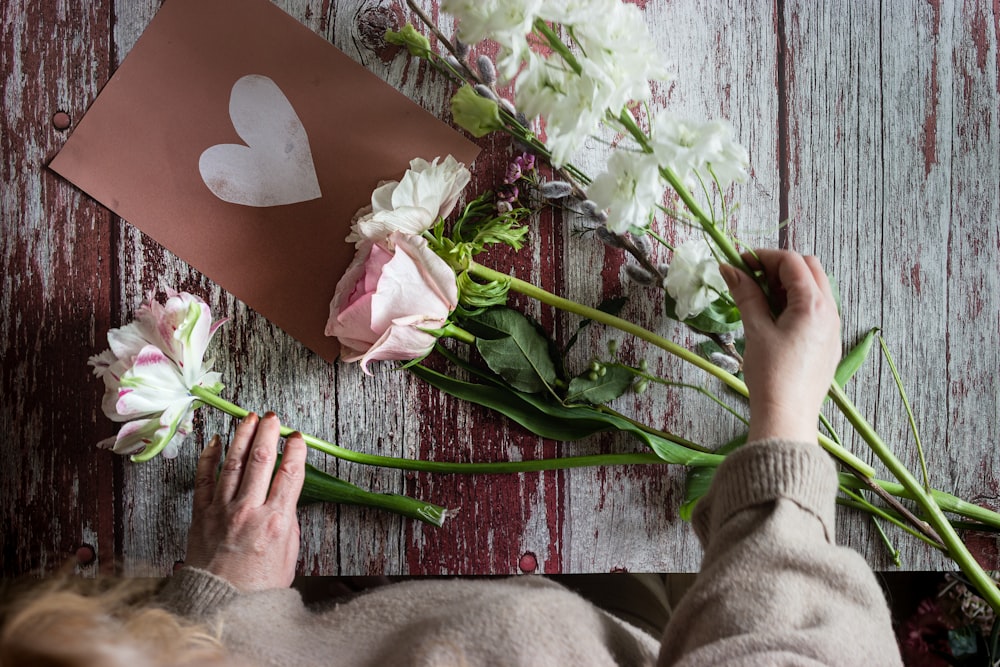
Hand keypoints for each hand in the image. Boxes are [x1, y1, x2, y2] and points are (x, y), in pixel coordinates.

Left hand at [185, 412, 306, 590]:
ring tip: (249, 418)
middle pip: (261, 460)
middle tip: (273, 417)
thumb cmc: (258, 587)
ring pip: (233, 463)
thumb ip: (286, 521)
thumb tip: (284, 497)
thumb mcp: (288, 555)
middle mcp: (248, 511)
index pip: (289, 474)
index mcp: (275, 522)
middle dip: (269, 433)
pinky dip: (209, 457)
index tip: (298, 438)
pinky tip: (215, 441)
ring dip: (242, 436)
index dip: (296, 451)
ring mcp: (221, 511)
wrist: (220, 606)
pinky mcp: (200, 516)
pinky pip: (204, 479)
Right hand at [720, 249, 840, 443]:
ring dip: (788, 284)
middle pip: (809, 269)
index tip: (740, 262)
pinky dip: (796, 303)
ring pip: (815, 289)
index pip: (792, 262)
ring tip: (760, 299)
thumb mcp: (755, 330)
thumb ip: (746, 295)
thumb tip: (729, 269)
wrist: (787, 416)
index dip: (764, 257)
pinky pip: (817, 309)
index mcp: (814, 305)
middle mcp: (830, 311)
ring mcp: (833, 328)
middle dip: (779, 267)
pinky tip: (775, 319)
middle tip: (751, 278)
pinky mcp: (829, 343)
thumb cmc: (771, 374)